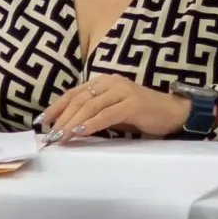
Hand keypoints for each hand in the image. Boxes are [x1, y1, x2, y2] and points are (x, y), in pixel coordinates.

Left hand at [39, 74, 192, 140]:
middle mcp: (111, 82)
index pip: (75, 93)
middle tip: (50, 135)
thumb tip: (69, 127)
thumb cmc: (143, 114)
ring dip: (72, 123)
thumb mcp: (114, 111)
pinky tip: (79, 133)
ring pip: (90, 106)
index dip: (57, 106)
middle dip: (62, 118)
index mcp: (104, 82)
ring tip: (60, 136)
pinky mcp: (132, 104)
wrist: (174, 112)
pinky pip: (106, 114)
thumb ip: (95, 113)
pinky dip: (91, 124)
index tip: (43, 121)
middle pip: (79, 99)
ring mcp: (122, 91)